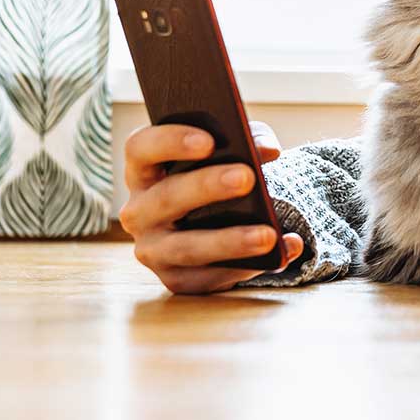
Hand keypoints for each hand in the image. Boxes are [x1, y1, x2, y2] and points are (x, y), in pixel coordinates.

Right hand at [118, 118, 304, 293]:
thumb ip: (248, 141)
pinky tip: (280, 253)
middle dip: (207, 187)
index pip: (141, 148)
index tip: (209, 140)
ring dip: (230, 241)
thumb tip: (269, 150)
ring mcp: (152, 249)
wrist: (218, 224)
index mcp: (143, 170)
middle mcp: (138, 211)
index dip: (170, 141)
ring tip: (268, 234)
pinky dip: (247, 268)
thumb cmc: (219, 176)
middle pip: (166, 197)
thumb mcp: (230, 152)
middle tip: (247, 177)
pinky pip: (209, 278)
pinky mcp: (174, 279)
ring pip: (187, 247)